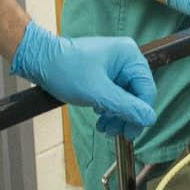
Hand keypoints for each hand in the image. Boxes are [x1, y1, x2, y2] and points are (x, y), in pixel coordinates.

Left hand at [13, 22, 156, 137]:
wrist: (39, 60)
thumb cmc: (66, 70)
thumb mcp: (98, 93)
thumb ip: (127, 107)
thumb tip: (150, 119)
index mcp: (129, 56)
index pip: (146, 89)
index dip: (140, 113)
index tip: (131, 132)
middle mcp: (125, 58)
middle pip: (136, 95)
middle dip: (125, 116)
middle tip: (115, 133)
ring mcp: (114, 66)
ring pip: (125, 98)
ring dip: (116, 116)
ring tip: (104, 128)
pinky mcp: (104, 74)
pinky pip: (114, 95)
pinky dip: (108, 109)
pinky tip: (100, 118)